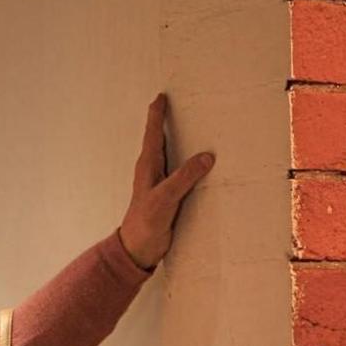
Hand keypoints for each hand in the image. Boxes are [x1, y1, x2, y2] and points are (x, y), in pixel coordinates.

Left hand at [118, 93, 214, 269]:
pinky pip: (177, 172)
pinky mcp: (167, 196)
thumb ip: (184, 177)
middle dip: (164, 122)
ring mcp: (159, 183)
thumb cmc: (146, 222)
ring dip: (175, 141)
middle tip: (172, 105)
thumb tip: (206, 157)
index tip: (161, 97)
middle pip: (158, 140)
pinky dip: (185, 163)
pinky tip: (195, 164)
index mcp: (147, 166)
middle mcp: (152, 171)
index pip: (152, 133)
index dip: (157, 115)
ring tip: (187, 128)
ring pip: (168, 155)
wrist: (138, 248)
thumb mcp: (166, 197)